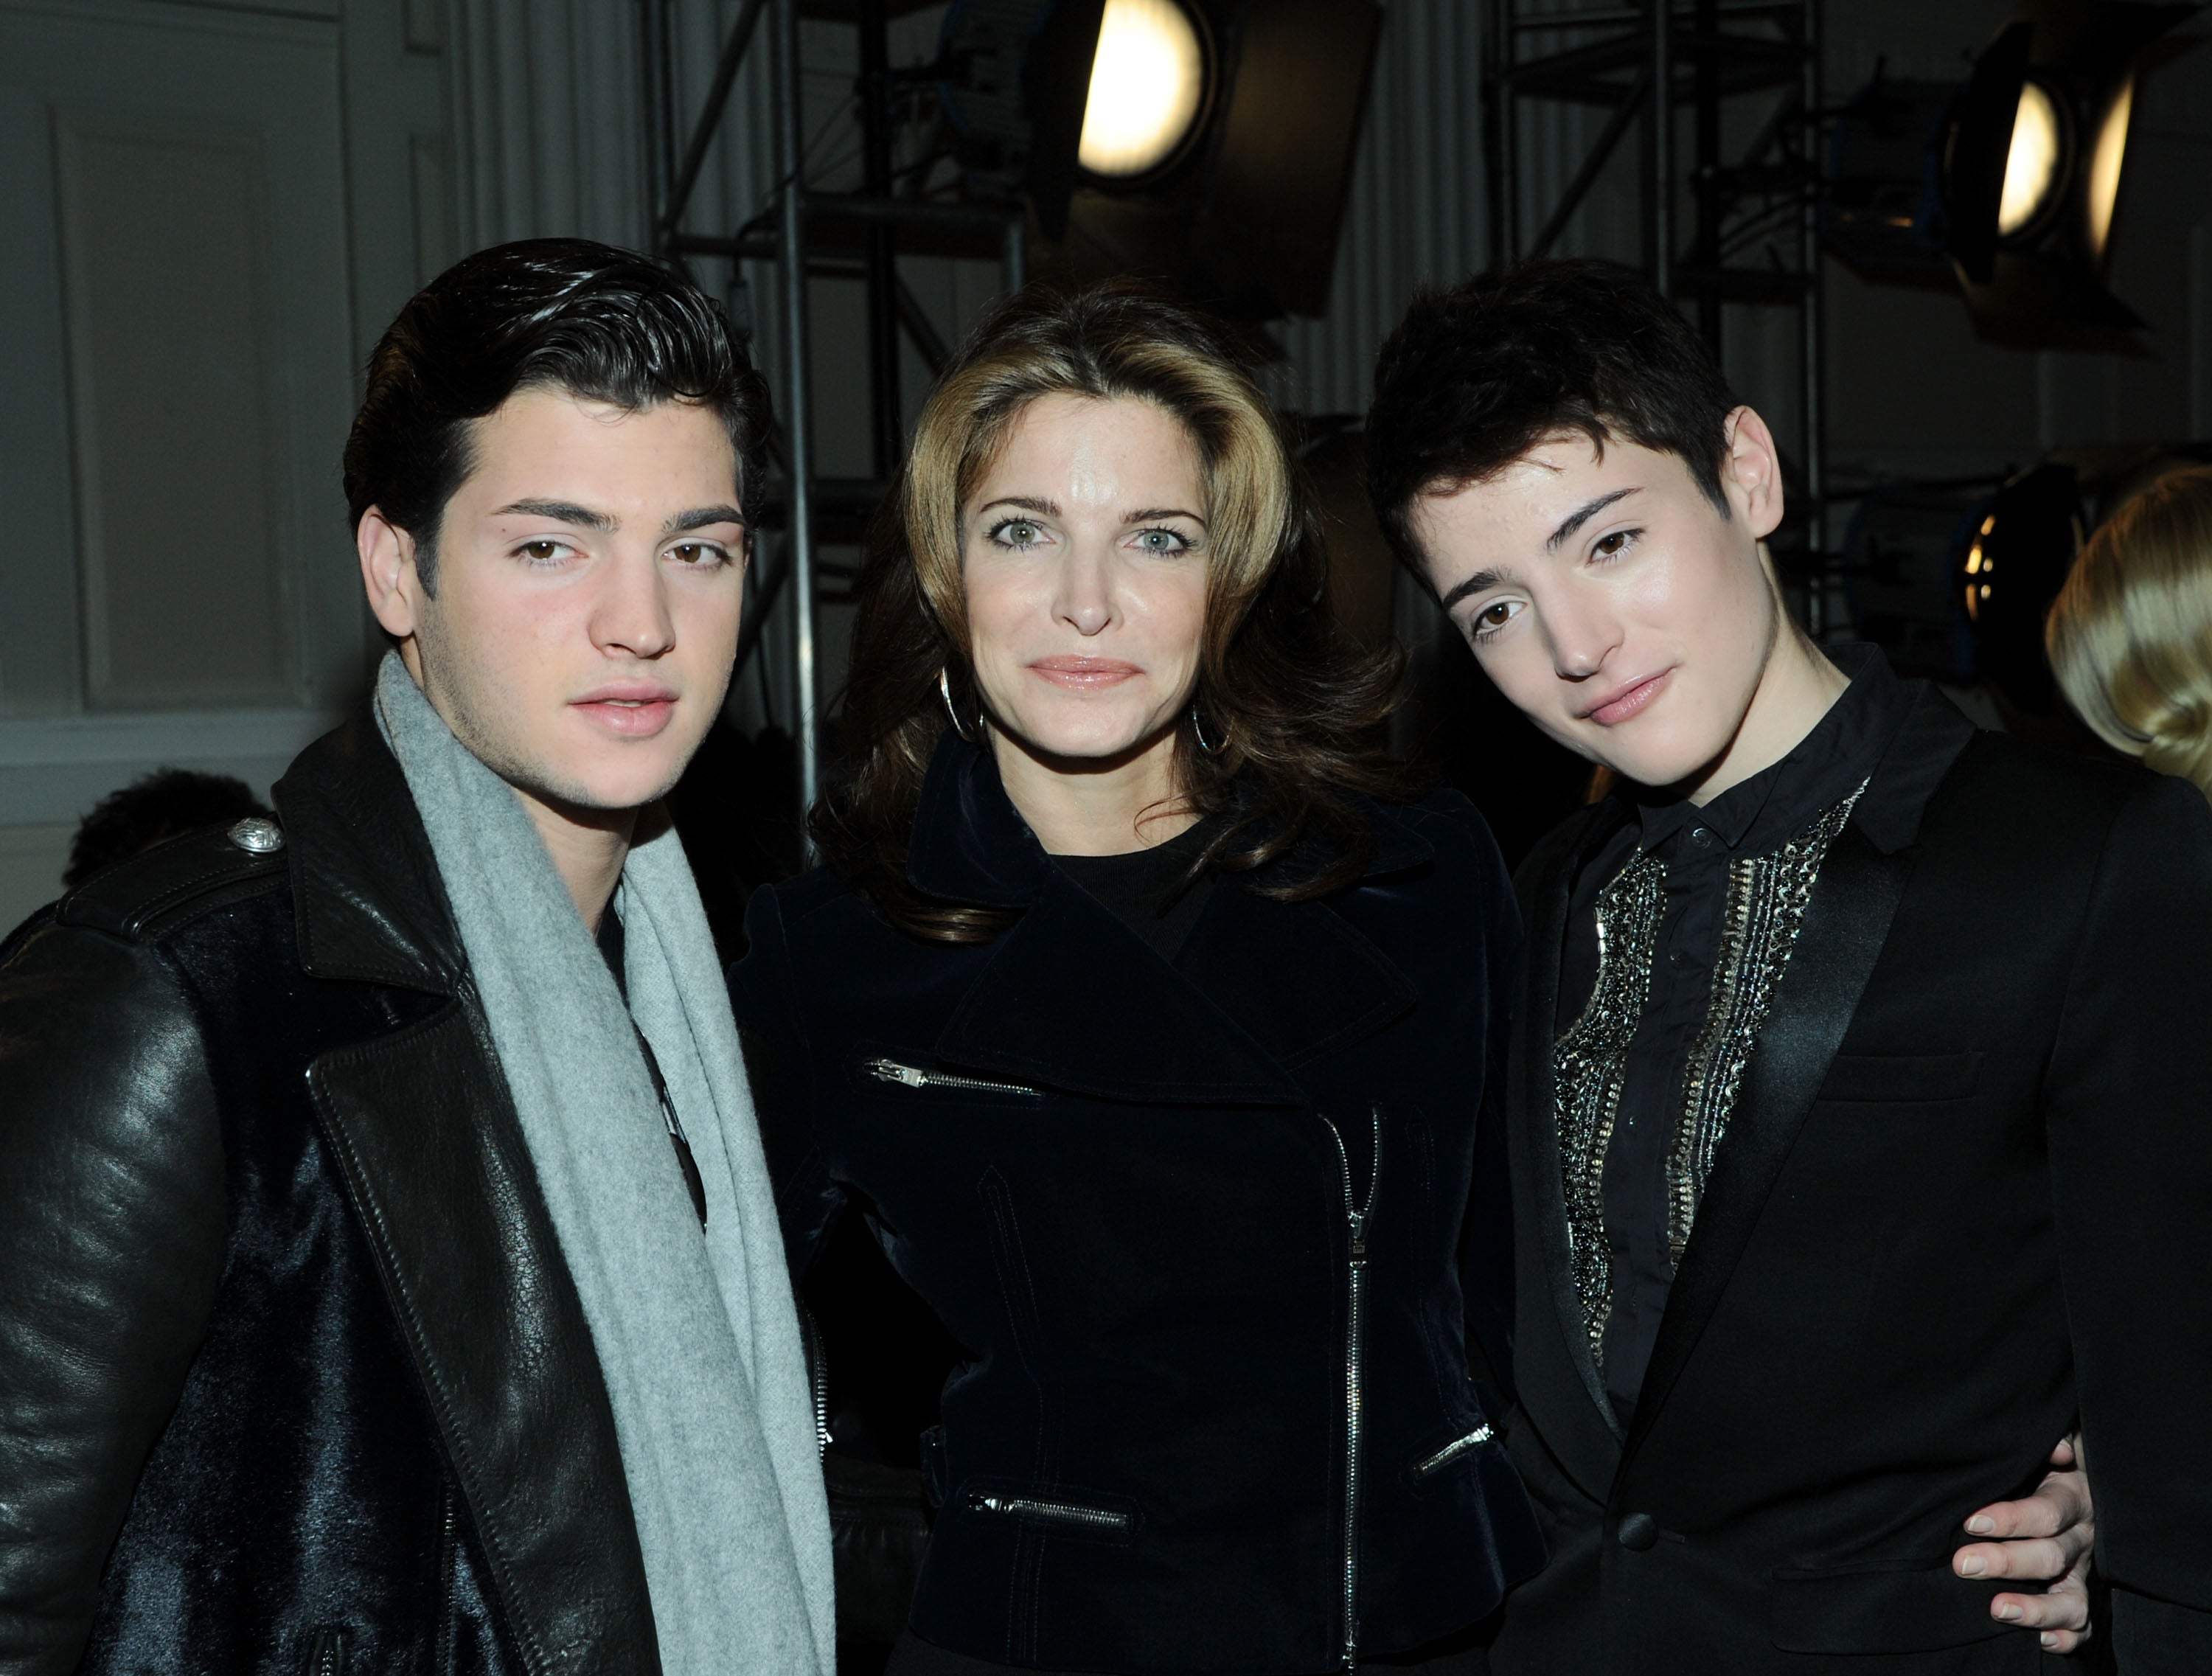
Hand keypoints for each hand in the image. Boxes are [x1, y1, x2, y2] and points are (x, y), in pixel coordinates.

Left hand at [1952, 1434, 2093, 1653]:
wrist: (2076, 1484)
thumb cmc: (2041, 1461)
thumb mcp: (2044, 1446)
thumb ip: (2051, 1441)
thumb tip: (2058, 1450)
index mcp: (2072, 1497)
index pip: (2047, 1512)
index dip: (2012, 1519)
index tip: (1972, 1522)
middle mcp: (2082, 1538)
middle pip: (2051, 1556)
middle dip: (2007, 1562)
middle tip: (1963, 1565)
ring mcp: (2084, 1572)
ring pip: (2071, 1599)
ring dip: (2036, 1608)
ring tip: (1997, 1609)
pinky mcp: (2084, 1596)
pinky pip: (2084, 1624)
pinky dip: (2067, 1636)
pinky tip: (2043, 1642)